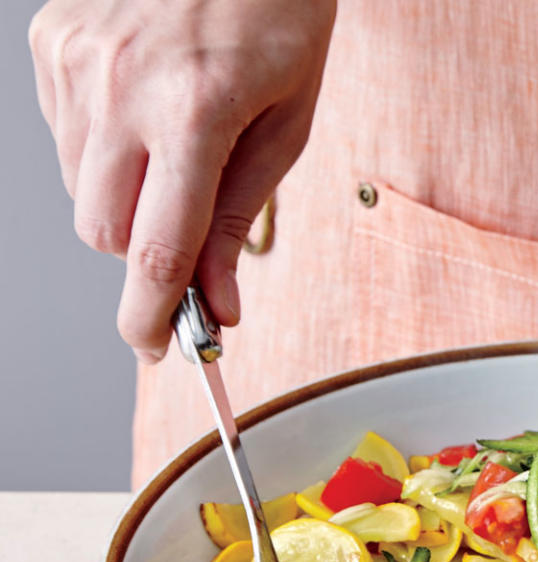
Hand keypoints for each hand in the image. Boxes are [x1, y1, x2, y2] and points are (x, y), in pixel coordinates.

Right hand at [29, 0, 336, 362]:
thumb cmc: (280, 21)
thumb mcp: (283, 130)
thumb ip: (237, 222)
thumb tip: (219, 304)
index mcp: (191, 112)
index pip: (154, 251)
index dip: (151, 317)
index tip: (155, 350)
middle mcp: (118, 87)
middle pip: (105, 235)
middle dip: (146, 252)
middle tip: (187, 230)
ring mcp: (75, 60)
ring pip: (82, 194)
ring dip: (126, 201)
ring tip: (174, 146)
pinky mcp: (51, 42)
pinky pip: (65, 140)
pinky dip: (104, 151)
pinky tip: (143, 111)